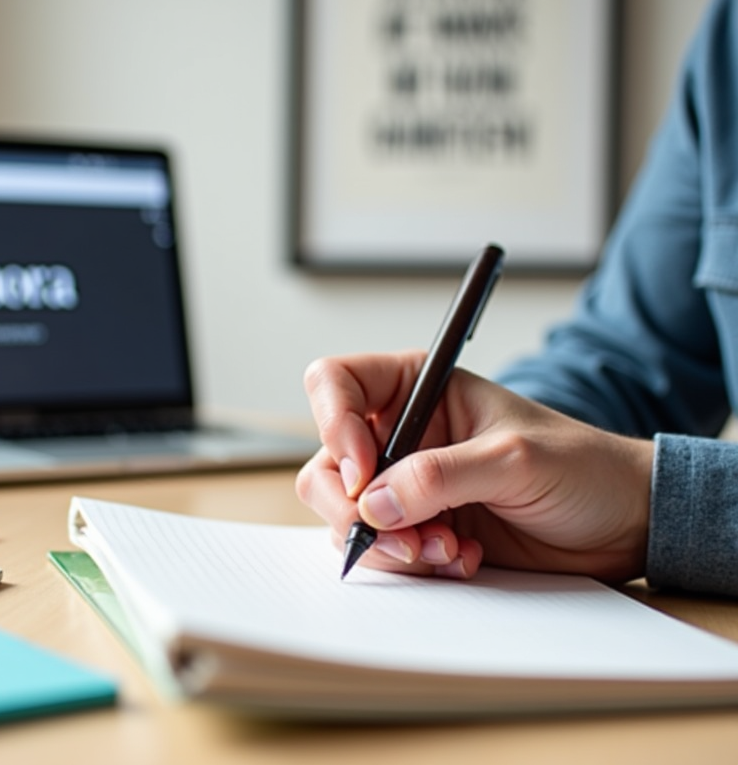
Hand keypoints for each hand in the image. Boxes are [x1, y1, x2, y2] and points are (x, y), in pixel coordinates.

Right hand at [295, 352, 653, 582]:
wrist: (621, 524)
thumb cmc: (581, 466)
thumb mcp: (513, 459)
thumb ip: (440, 476)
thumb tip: (374, 503)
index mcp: (417, 389)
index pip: (335, 384)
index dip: (332, 424)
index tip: (362, 472)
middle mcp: (401, 435)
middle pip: (326, 464)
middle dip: (353, 507)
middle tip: (399, 535)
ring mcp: (405, 486)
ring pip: (347, 515)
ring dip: (390, 543)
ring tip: (448, 548)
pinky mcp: (418, 529)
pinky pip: (382, 551)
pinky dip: (414, 564)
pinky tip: (463, 557)